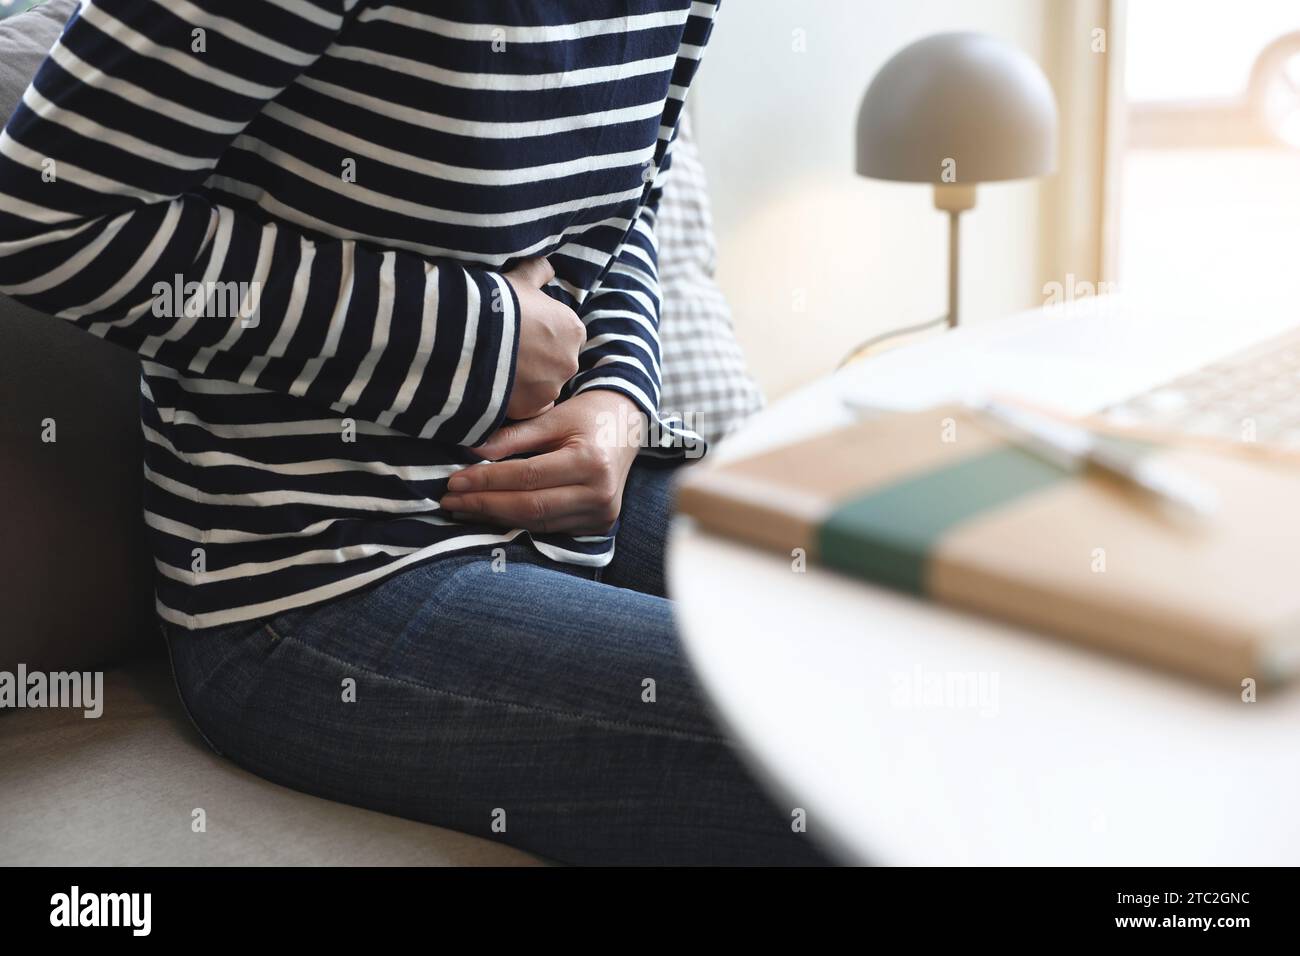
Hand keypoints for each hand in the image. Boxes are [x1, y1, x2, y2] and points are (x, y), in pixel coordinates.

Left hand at [441, 390, 643, 534]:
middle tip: (449, 500)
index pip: (528, 477)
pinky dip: (518, 522)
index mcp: (590, 462)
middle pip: (531, 507)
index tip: (454, 481)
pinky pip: (549, 527)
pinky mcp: (598, 525)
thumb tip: (471, 452)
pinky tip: (492, 514)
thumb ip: (514, 436)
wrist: (630, 428)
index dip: (487, 481)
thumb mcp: (553, 417)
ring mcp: (601, 515)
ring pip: (537, 523)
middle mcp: (600, 494)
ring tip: (463, 508)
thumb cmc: (589, 416)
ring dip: (496, 517)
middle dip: (485, 505)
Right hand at [502, 257, 585, 418]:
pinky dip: (515, 400)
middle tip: (509, 352)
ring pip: (541, 387)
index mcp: (573, 330)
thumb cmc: (498, 303)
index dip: (545, 336)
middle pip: (555, 364)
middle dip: (537, 361)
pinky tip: (497, 386)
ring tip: (498, 369)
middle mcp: (569, 362)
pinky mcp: (530, 408)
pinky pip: (526, 408)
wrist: (470, 334)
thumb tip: (548, 266)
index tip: (524, 334)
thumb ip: (537, 272)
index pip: (567, 337)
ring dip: (526, 382)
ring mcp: (551, 388)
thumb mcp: (519, 280)